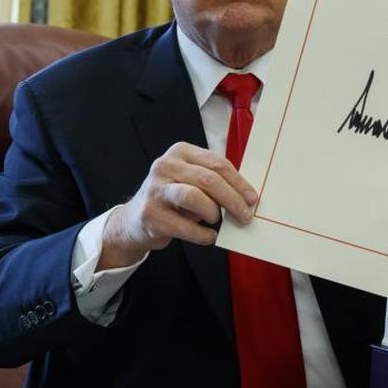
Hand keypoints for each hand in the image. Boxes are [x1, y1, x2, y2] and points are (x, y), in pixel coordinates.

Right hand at [99, 142, 256, 268]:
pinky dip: (203, 234)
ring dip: (213, 212)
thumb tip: (245, 197)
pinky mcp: (150, 214)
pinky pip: (186, 226)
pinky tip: (208, 236)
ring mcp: (155, 189)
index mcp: (180, 152)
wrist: (135, 220)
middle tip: (245, 215)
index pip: (217, 163)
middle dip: (232, 199)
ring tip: (217, 221)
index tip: (252, 198)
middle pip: (208, 179)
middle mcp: (165, 166)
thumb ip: (214, 182)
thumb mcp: (190, 180)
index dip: (238, 182)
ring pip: (195, 197)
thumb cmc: (172, 198)